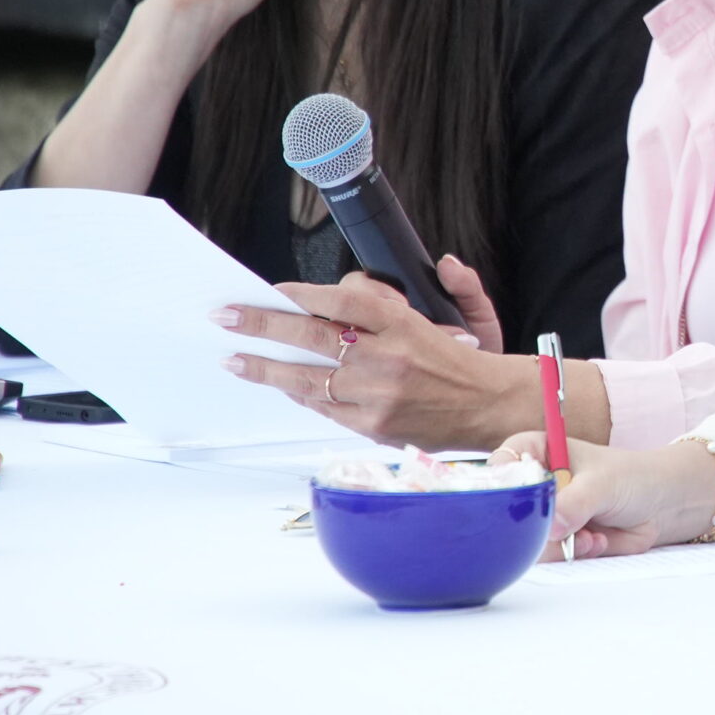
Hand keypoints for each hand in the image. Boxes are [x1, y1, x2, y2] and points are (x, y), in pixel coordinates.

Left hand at [218, 272, 543, 450]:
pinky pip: (322, 406)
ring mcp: (377, 394)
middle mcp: (387, 357)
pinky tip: (278, 383)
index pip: (342, 299)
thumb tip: (339, 290)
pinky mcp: (372, 424)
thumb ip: (383, 298)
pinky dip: (298, 393)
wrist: (487, 404)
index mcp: (402, 322)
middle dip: (262, 325)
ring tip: (235, 359)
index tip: (274, 291)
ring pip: (307, 377)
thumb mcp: (430, 312)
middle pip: (312, 335)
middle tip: (227, 317)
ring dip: (265, 367)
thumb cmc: (456, 357)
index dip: (302, 294)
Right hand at [491, 434, 714, 560]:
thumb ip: (576, 502)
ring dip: (560, 544)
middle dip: (536, 525)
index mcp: (537, 451)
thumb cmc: (633, 478)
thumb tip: (552, 526)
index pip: (503, 464)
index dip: (505, 484)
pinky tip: (598, 542)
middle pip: (509, 510)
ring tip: (591, 536)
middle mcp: (535, 484)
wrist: (662, 505)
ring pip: (527, 539)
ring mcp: (544, 515)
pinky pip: (551, 556)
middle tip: (562, 529)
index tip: (524, 501)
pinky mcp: (558, 541)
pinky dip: (574, 554)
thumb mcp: (604, 483)